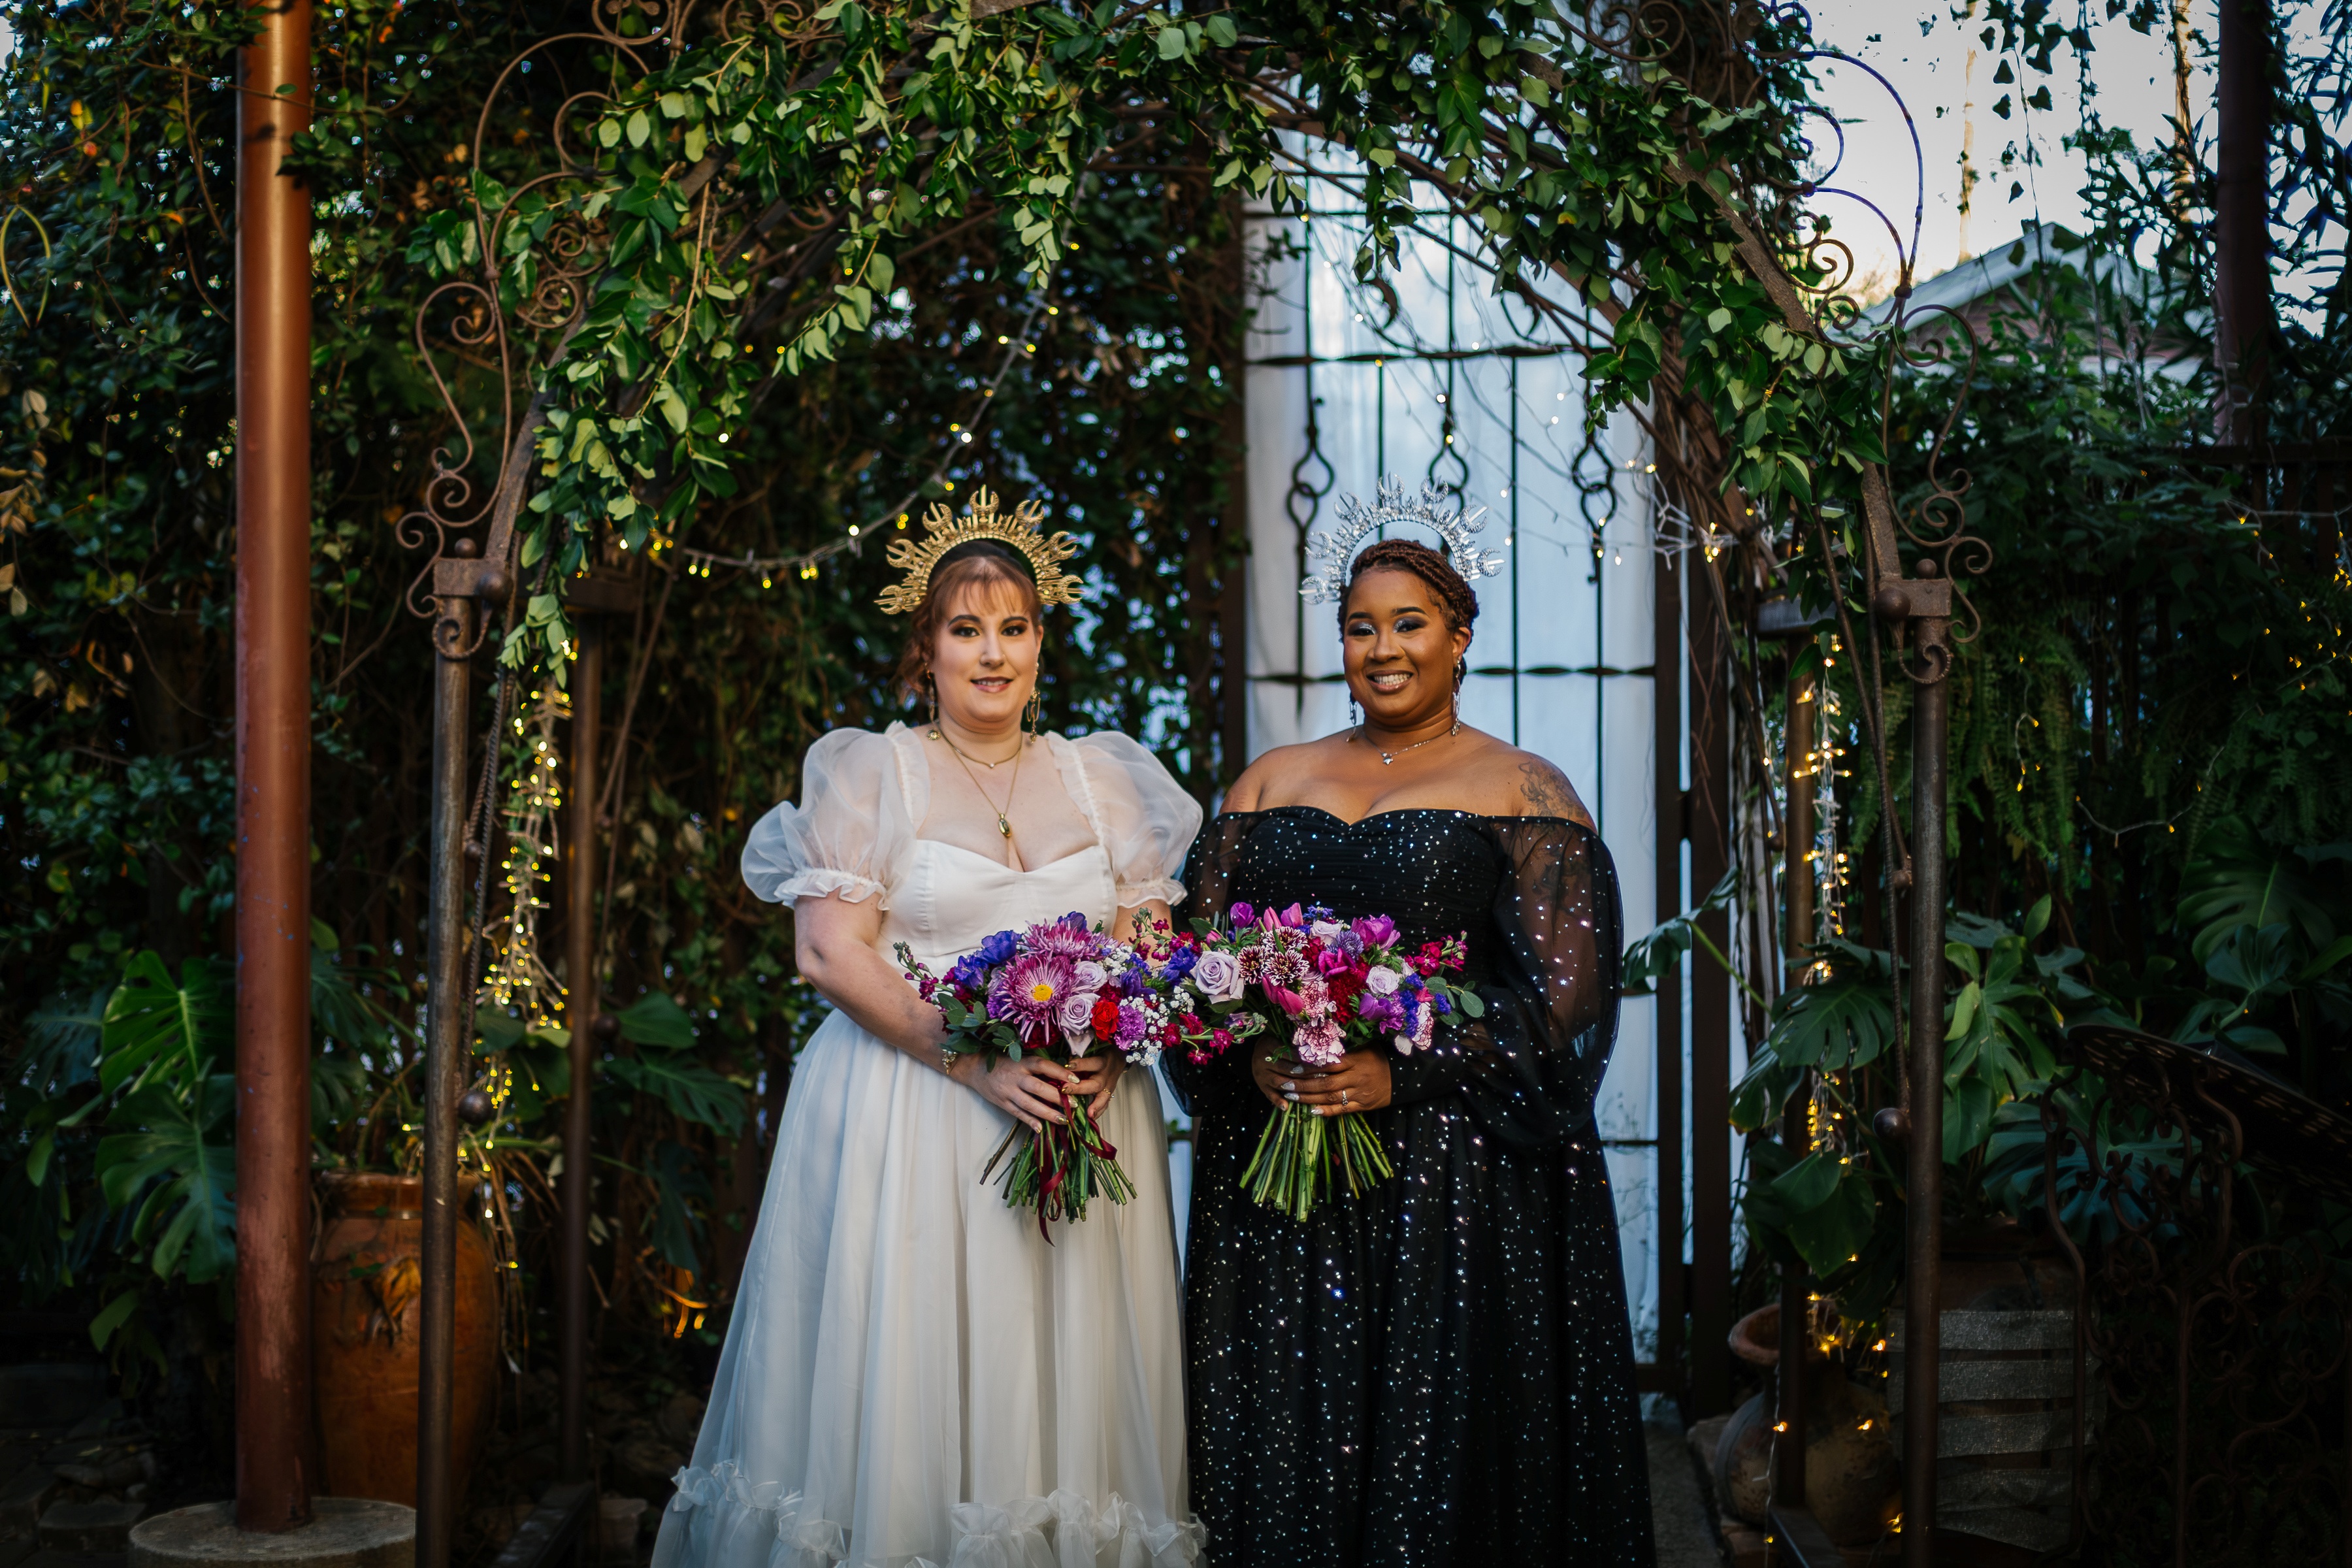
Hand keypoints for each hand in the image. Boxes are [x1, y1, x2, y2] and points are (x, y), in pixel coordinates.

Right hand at [958, 1055, 1081, 1130]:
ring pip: (1029, 1104)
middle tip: (1074, 1105)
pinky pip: (1017, 1114)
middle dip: (1057, 1097)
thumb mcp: (1019, 1057)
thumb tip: (1061, 1076)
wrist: (974, 1068)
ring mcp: (1007, 1091)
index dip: (1060, 1072)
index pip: (1043, 1066)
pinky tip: (1041, 1128)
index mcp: (1021, 1062)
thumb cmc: (1002, 1061)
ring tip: (1063, 1120)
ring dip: (1047, 1113)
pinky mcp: (1002, 1103)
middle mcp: (1015, 1077)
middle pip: (1038, 1088)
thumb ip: (1036, 1066)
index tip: (1076, 1080)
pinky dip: (1029, 1121)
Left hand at [1065, 1050, 1125, 1118]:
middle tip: (1065, 1090)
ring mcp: (1109, 1087)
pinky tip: (1091, 1119)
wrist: (1118, 1058)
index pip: (1091, 1063)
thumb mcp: (1093, 1051)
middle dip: (1080, 1088)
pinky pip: (1105, 1105)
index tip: (1067, 1065)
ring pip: (1103, 1098)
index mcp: (1102, 1062)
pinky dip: (1098, 1112)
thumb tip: (1062, 1064)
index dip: (1080, 1064)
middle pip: (1095, 1084)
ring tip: (1088, 1114)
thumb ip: (1080, 1058)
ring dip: (1094, 1106)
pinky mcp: (1109, 1094)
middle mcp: (1106, 1076)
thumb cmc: (1101, 1054)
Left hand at [1258, 1047, 1391, 1115]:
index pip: (1328, 1064)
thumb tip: (1320, 1043)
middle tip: (1284, 1084)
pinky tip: (1311, 1111)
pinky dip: (1327, 1111)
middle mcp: (1356, 1077)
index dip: (1309, 1066)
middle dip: (1302, 1085)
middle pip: (1325, 1083)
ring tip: (1290, 1097)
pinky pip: (1343, 1110)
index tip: (1291, 1066)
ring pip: (1330, 1098)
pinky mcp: (1363, 1105)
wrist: (1404, 1076)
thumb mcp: (1365, 1047)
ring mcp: (1359, 1093)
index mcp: (1355, 1061)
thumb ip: (1345, 1049)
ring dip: (1308, 1099)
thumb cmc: (1380, 1057)